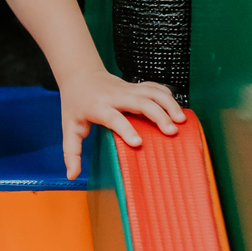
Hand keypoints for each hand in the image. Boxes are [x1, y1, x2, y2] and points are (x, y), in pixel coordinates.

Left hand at [58, 69, 184, 181]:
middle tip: (172, 131)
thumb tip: (71, 176)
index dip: (126, 129)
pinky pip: (154, 87)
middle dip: (158, 115)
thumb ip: (71, 152)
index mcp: (98, 107)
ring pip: (152, 92)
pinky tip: (177, 108)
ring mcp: (127, 89)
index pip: (113, 117)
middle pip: (140, 101)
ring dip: (168, 104)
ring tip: (182, 120)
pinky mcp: (135, 86)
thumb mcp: (69, 127)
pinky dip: (167, 95)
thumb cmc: (75, 103)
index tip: (138, 143)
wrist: (79, 74)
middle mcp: (115, 96)